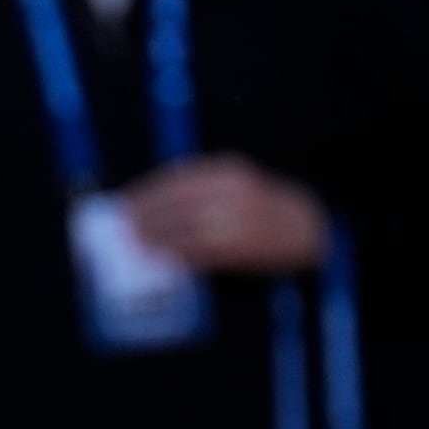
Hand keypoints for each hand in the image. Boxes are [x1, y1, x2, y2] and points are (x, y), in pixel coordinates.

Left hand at [122, 157, 327, 276]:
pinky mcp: (239, 246)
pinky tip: (164, 258)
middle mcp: (229, 190)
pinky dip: (177, 254)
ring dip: (155, 238)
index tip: (122, 203)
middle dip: (143, 217)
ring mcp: (234, 218)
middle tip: (122, 228)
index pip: (173, 179)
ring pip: (181, 229)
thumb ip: (199, 189)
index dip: (143, 192)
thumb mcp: (234, 183)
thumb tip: (151, 204)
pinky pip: (198, 251)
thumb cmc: (263, 207)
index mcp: (225, 170)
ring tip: (136, 245)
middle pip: (172, 203)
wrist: (307, 226)